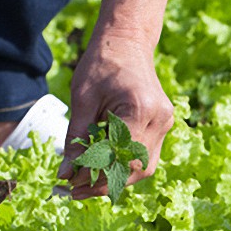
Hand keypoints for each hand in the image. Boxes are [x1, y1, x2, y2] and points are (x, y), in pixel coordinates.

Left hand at [59, 30, 173, 198]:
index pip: (119, 157)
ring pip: (143, 167)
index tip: (71, 185)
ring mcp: (165, 122)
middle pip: (135, 168)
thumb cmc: (102, 64)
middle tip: (76, 190)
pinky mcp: (162, 124)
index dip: (96, 176)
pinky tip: (102, 167)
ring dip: (116, 178)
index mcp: (140, 109)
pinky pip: (145, 155)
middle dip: (105, 183)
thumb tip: (65, 175)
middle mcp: (159, 119)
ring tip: (87, 182)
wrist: (127, 40)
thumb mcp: (82, 100)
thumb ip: (75, 140)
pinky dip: (124, 165)